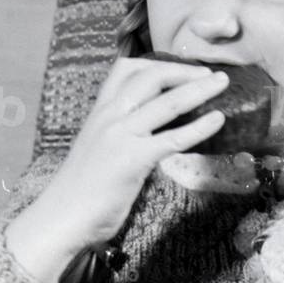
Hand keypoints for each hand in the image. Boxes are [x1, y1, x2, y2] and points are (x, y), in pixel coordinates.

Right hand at [6, 57, 228, 282]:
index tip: (183, 69)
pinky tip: (217, 120)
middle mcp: (109, 116)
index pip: (126, 69)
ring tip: (223, 84)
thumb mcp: (99, 147)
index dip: (158, 64)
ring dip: (200, 90)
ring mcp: (120, 136)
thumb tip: (156, 130)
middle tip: (211, 74)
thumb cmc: (82, 189)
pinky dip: (199, 126)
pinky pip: (173, 137)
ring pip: (167, 103)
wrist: (60, 218)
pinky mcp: (132, 159)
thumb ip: (122, 133)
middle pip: (151, 77)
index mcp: (100, 111)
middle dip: (185, 71)